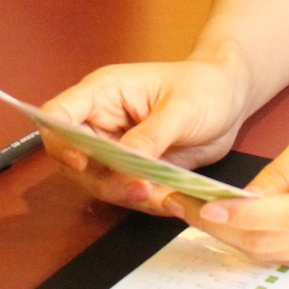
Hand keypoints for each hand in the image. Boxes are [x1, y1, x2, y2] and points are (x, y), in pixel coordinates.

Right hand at [39, 53, 251, 216]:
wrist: (229, 98)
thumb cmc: (203, 86)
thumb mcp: (180, 109)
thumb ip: (150, 137)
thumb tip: (125, 163)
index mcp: (104, 93)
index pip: (59, 115)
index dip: (59, 140)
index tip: (81, 163)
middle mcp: (102, 122)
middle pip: (74, 159)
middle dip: (102, 180)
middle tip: (140, 190)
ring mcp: (117, 148)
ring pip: (99, 182)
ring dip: (125, 195)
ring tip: (159, 196)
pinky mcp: (134, 169)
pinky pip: (127, 192)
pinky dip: (145, 201)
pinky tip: (169, 199)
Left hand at [176, 106, 288, 262]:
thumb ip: (285, 169)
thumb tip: (244, 195)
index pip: (284, 215)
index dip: (240, 214)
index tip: (204, 204)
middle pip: (269, 242)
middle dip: (219, 227)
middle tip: (180, 202)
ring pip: (272, 254)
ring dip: (230, 236)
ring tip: (194, 209)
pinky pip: (286, 253)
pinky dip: (254, 240)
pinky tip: (230, 219)